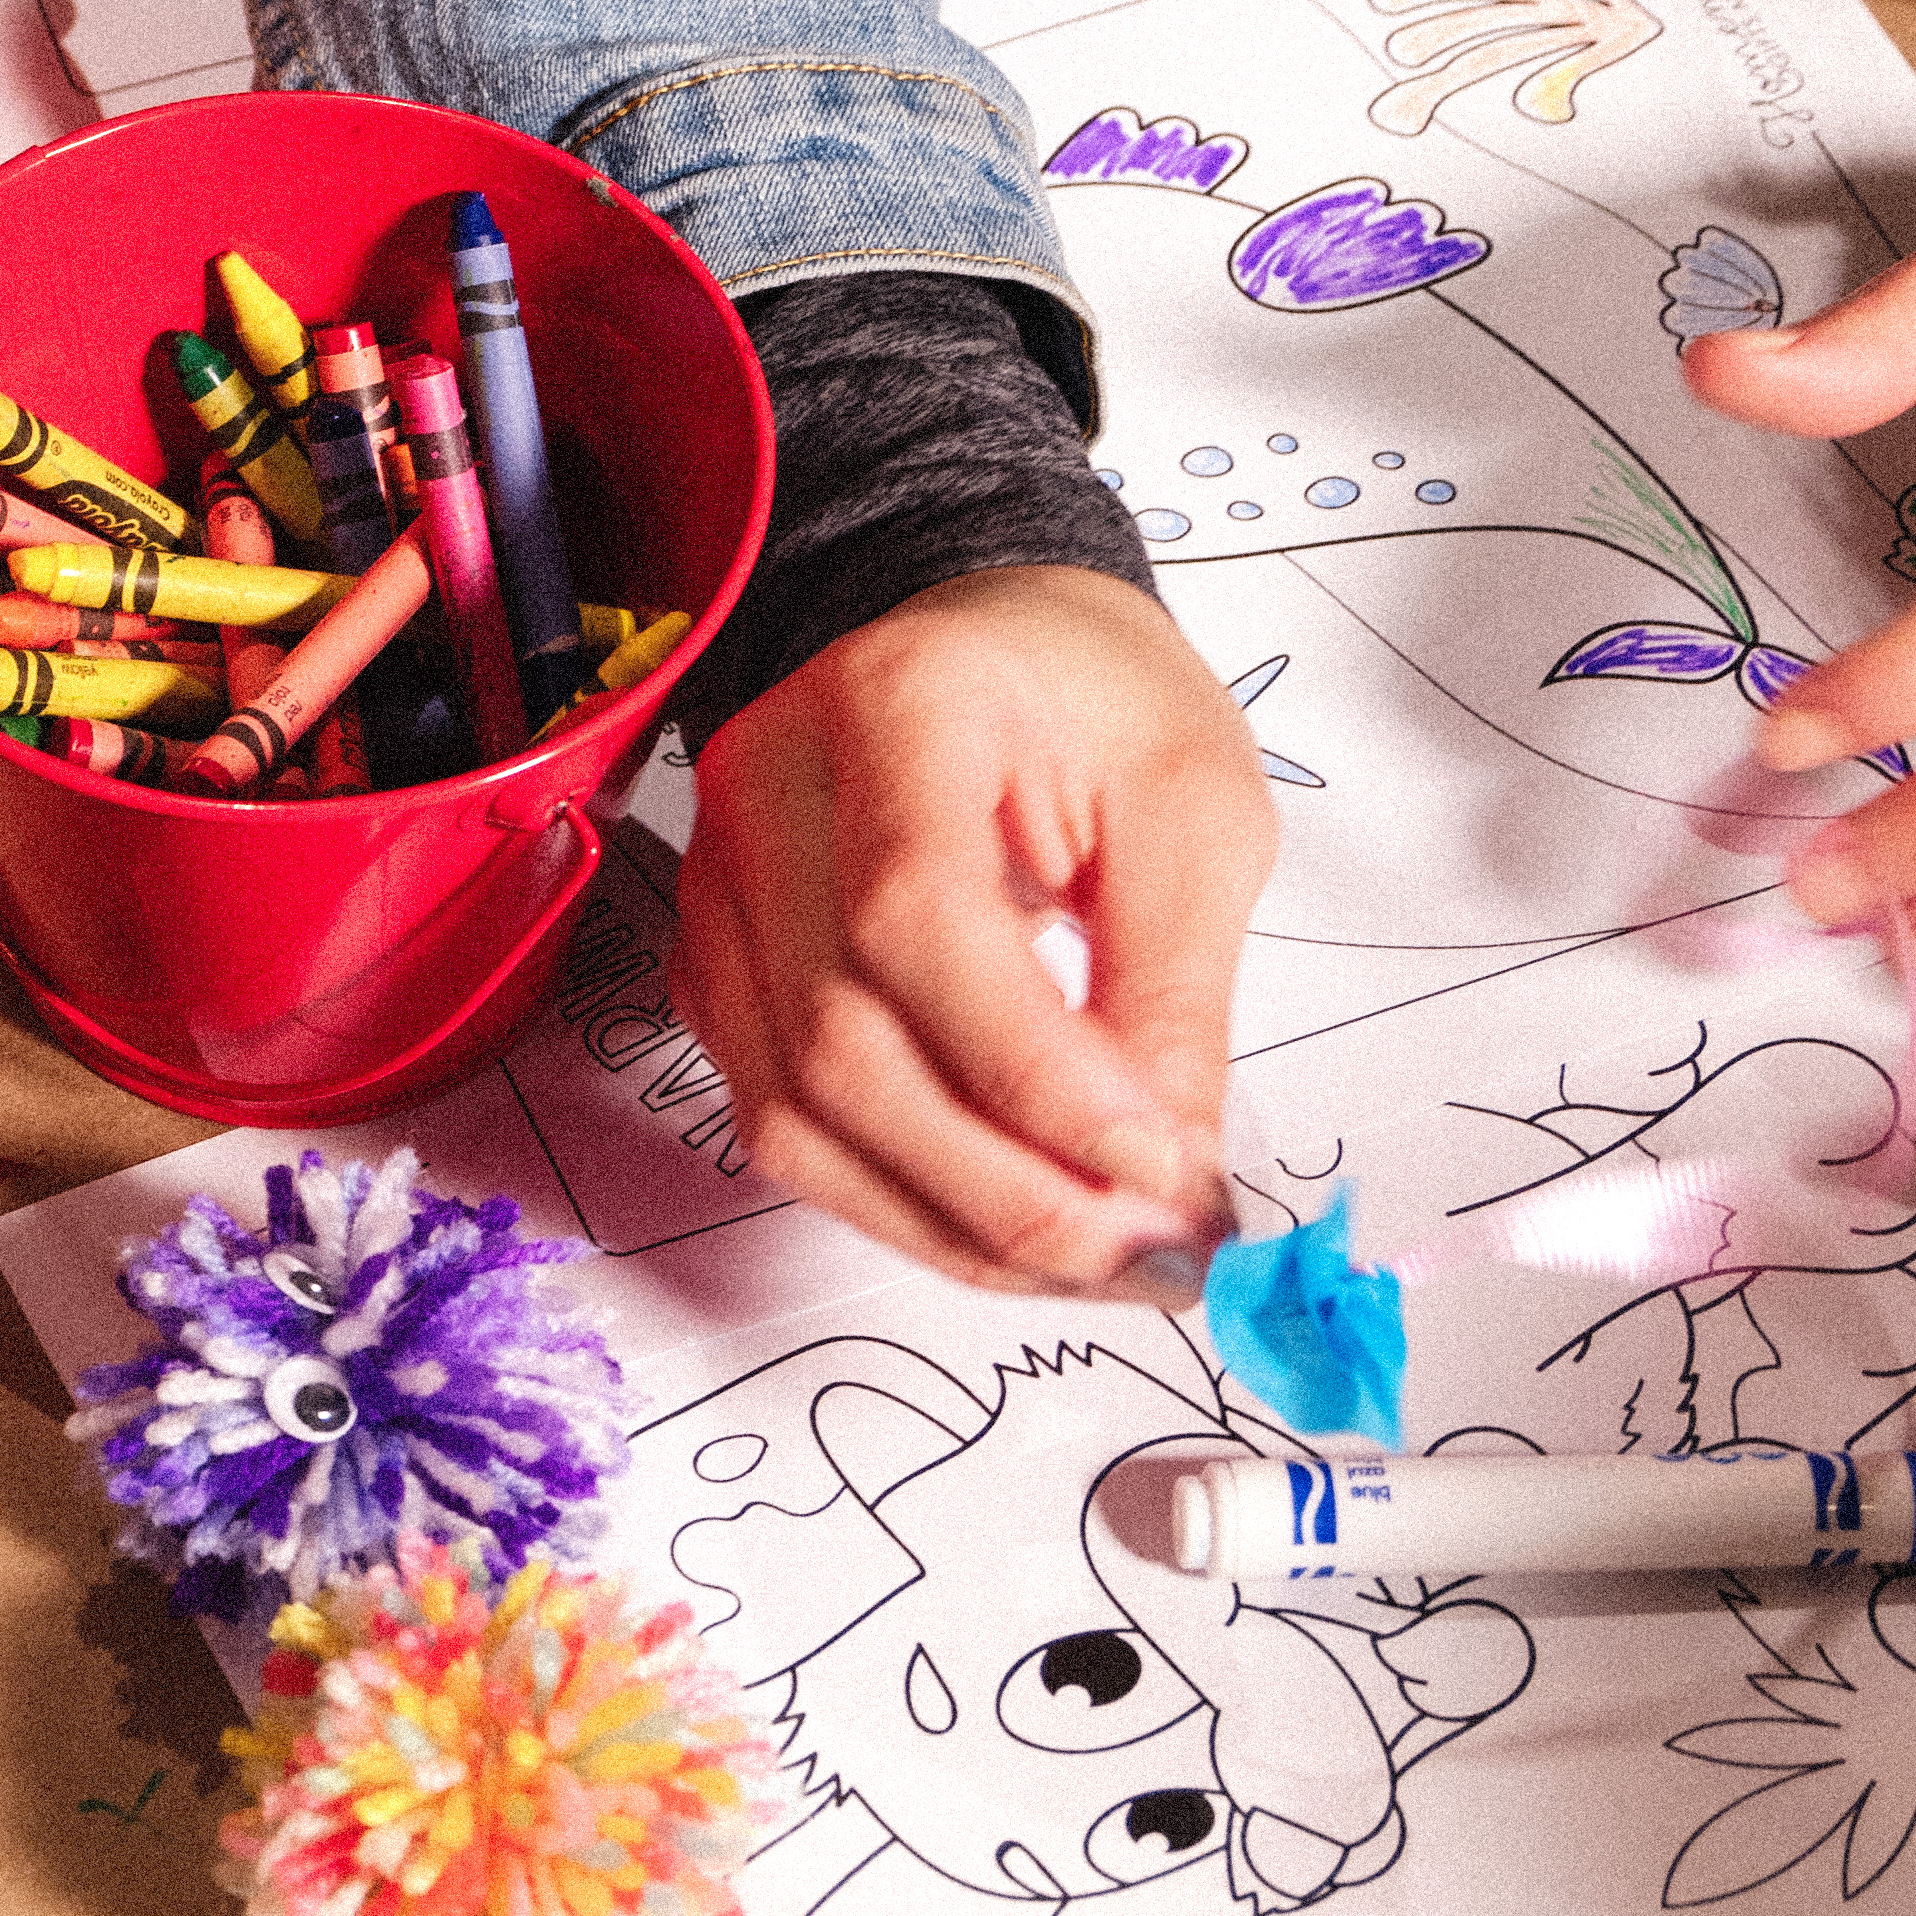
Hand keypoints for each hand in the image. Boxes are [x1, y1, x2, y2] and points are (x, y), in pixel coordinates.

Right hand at [674, 563, 1271, 1293]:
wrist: (998, 654)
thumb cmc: (1095, 705)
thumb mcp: (1196, 811)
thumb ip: (1173, 992)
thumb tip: (1163, 1177)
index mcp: (894, 703)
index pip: (914, 916)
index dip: (1031, 1071)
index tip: (1161, 1166)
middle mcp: (768, 788)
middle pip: (837, 1038)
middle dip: (999, 1184)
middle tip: (1143, 1251)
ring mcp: (719, 883)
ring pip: (793, 1108)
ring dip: (947, 1220)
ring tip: (1091, 1261)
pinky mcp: (719, 967)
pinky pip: (782, 1122)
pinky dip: (899, 1200)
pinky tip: (1007, 1222)